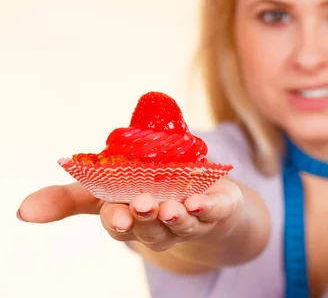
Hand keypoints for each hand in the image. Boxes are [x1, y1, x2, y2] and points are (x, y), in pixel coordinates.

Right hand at [17, 177, 242, 251]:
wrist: (201, 194)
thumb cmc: (146, 189)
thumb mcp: (104, 189)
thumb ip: (68, 198)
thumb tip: (21, 211)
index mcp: (130, 218)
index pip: (119, 223)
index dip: (118, 219)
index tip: (117, 214)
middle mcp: (158, 224)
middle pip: (150, 226)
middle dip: (145, 217)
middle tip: (143, 204)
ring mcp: (190, 219)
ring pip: (181, 224)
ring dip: (177, 216)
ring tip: (173, 206)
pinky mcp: (217, 208)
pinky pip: (214, 212)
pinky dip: (210, 207)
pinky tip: (203, 201)